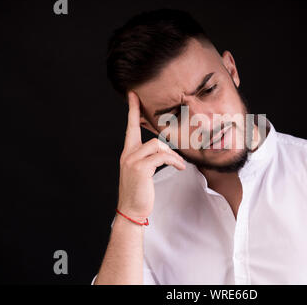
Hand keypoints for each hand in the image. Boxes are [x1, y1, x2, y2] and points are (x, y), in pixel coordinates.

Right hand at [117, 92, 185, 220]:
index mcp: (128, 153)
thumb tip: (164, 151)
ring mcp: (132, 160)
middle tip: (178, 160)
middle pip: (153, 138)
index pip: (130, 127)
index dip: (132, 110)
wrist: (131, 211)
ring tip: (179, 167)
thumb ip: (148, 158)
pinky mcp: (140, 168)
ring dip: (173, 157)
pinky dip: (173, 161)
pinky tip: (178, 168)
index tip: (133, 95)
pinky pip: (162, 156)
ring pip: (158, 146)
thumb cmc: (139, 192)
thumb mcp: (142, 172)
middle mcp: (128, 154)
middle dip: (169, 149)